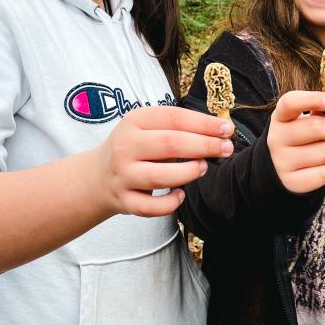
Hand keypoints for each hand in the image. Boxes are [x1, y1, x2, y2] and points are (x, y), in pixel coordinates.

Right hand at [94, 106, 233, 216]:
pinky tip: (180, 195)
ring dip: (188, 172)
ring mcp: (123, 175)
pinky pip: (150, 207)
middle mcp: (125, 146)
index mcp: (134, 121)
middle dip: (204, 146)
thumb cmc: (135, 148)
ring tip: (203, 168)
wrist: (97, 176)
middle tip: (226, 149)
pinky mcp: (123, 200)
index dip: (204, 123)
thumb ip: (179, 128)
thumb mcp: (148, 128)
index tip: (227, 129)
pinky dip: (169, 203)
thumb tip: (221, 131)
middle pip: (170, 144)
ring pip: (160, 176)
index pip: (173, 118)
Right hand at [267, 91, 324, 193]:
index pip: (290, 102)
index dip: (314, 99)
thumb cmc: (296, 138)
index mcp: (279, 117)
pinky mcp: (290, 182)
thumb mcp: (299, 121)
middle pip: (317, 127)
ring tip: (317, 153)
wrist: (275, 170)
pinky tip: (314, 169)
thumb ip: (316, 113)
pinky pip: (324, 174)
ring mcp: (281, 161)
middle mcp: (276, 138)